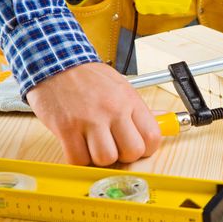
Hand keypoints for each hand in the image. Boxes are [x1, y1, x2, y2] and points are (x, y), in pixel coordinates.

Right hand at [26, 62, 160, 165]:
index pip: (153, 136)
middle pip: (132, 152)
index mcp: (130, 101)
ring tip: (94, 146)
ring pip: (106, 158)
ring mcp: (89, 119)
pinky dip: (78, 159)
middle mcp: (113, 110)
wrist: (57, 62)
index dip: (146, 149)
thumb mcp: (122, 87)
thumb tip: (165, 120)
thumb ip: (140, 109)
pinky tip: (78, 146)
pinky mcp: (66, 128)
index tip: (137, 147)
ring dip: (99, 159)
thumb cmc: (89, 77)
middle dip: (124, 156)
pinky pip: (78, 159)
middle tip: (115, 148)